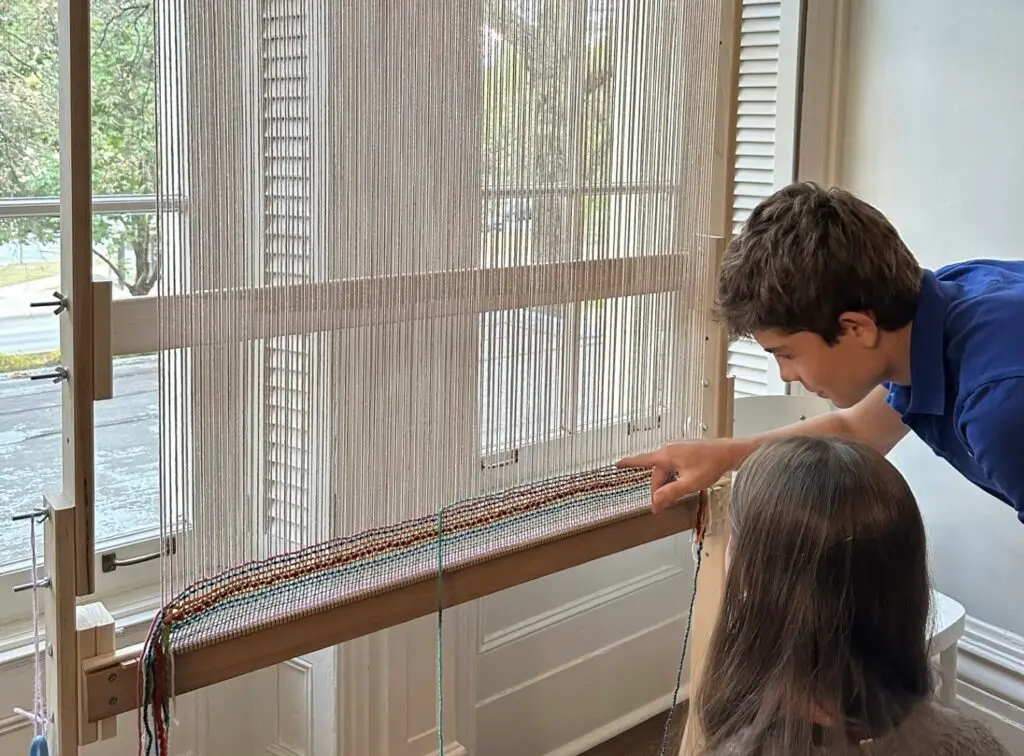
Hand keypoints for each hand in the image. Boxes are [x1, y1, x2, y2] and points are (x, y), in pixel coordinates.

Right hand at [616, 440, 737, 512]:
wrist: (730, 452)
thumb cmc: (711, 465)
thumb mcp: (690, 484)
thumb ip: (671, 492)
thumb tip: (655, 500)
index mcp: (667, 455)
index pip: (642, 459)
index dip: (628, 463)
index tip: (616, 464)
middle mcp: (670, 449)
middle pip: (657, 472)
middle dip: (658, 490)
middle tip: (661, 507)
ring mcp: (678, 448)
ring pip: (666, 470)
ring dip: (668, 484)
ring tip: (675, 496)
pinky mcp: (686, 450)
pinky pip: (673, 465)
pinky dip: (674, 476)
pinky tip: (683, 483)